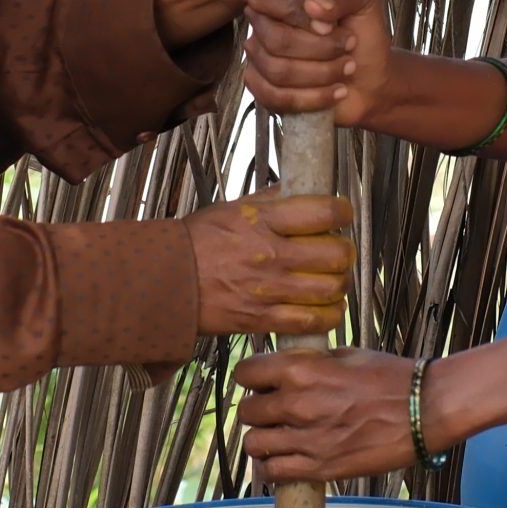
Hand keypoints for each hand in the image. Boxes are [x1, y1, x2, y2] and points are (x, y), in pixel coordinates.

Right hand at [186, 189, 354, 336]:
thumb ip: (268, 199)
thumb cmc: (195, 243)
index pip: (324, 212)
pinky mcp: (262, 319)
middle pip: (336, 254)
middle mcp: (270, 254)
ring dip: (338, 284)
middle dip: (343, 252)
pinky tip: (324, 308)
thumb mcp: (230, 208)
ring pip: (331, 289)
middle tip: (336, 252)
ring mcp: (268, 290)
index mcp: (262, 220)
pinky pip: (312, 321)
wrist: (163, 282)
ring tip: (330, 280)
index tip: (341, 214)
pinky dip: (328, 316)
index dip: (343, 212)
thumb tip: (298, 186)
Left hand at [235, 346, 418, 482]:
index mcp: (301, 370)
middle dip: (257, 409)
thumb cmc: (391, 378)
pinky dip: (272, 467)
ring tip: (277, 436)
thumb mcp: (345, 355)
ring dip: (262, 439)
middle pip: (246, 411)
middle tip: (273, 410)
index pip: (245, 373)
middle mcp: (297, 404)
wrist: (425, 409)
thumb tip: (286, 364)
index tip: (260, 381)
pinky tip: (284, 459)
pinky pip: (274, 472)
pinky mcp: (320, 468)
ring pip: (253, 444)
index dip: (251, 377)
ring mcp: (307, 440)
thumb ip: (309, 361)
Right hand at [245, 0, 390, 127]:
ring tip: (347, 68)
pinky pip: (274, 97)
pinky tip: (334, 92)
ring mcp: (259, 54)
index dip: (296, 14)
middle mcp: (262, 20)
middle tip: (348, 46)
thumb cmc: (363, 31)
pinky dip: (311, 98)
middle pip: (275, 39)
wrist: (372, 75)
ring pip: (277, 70)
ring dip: (321, 73)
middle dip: (320, 49)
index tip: (331, 26)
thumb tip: (313, 5)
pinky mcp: (262, 86)